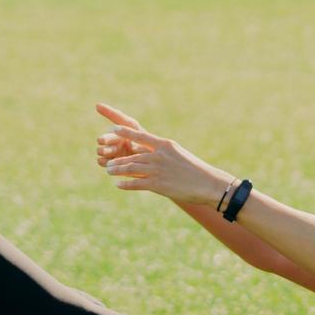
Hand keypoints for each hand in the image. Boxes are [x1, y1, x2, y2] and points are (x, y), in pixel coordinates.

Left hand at [92, 103, 232, 208]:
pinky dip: (125, 184)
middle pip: (131, 155)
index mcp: (164, 144)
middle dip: (118, 159)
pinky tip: (118, 185)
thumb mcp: (177, 154)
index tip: (113, 129)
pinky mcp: (158, 184)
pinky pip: (136, 183)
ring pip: (130, 168)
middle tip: (107, 161)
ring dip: (117, 170)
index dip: (125, 132)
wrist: (207, 183)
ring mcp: (157, 170)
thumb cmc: (194, 169)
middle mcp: (159, 155)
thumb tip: (148, 152)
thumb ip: (162, 153)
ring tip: (109, 171)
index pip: (140, 135)